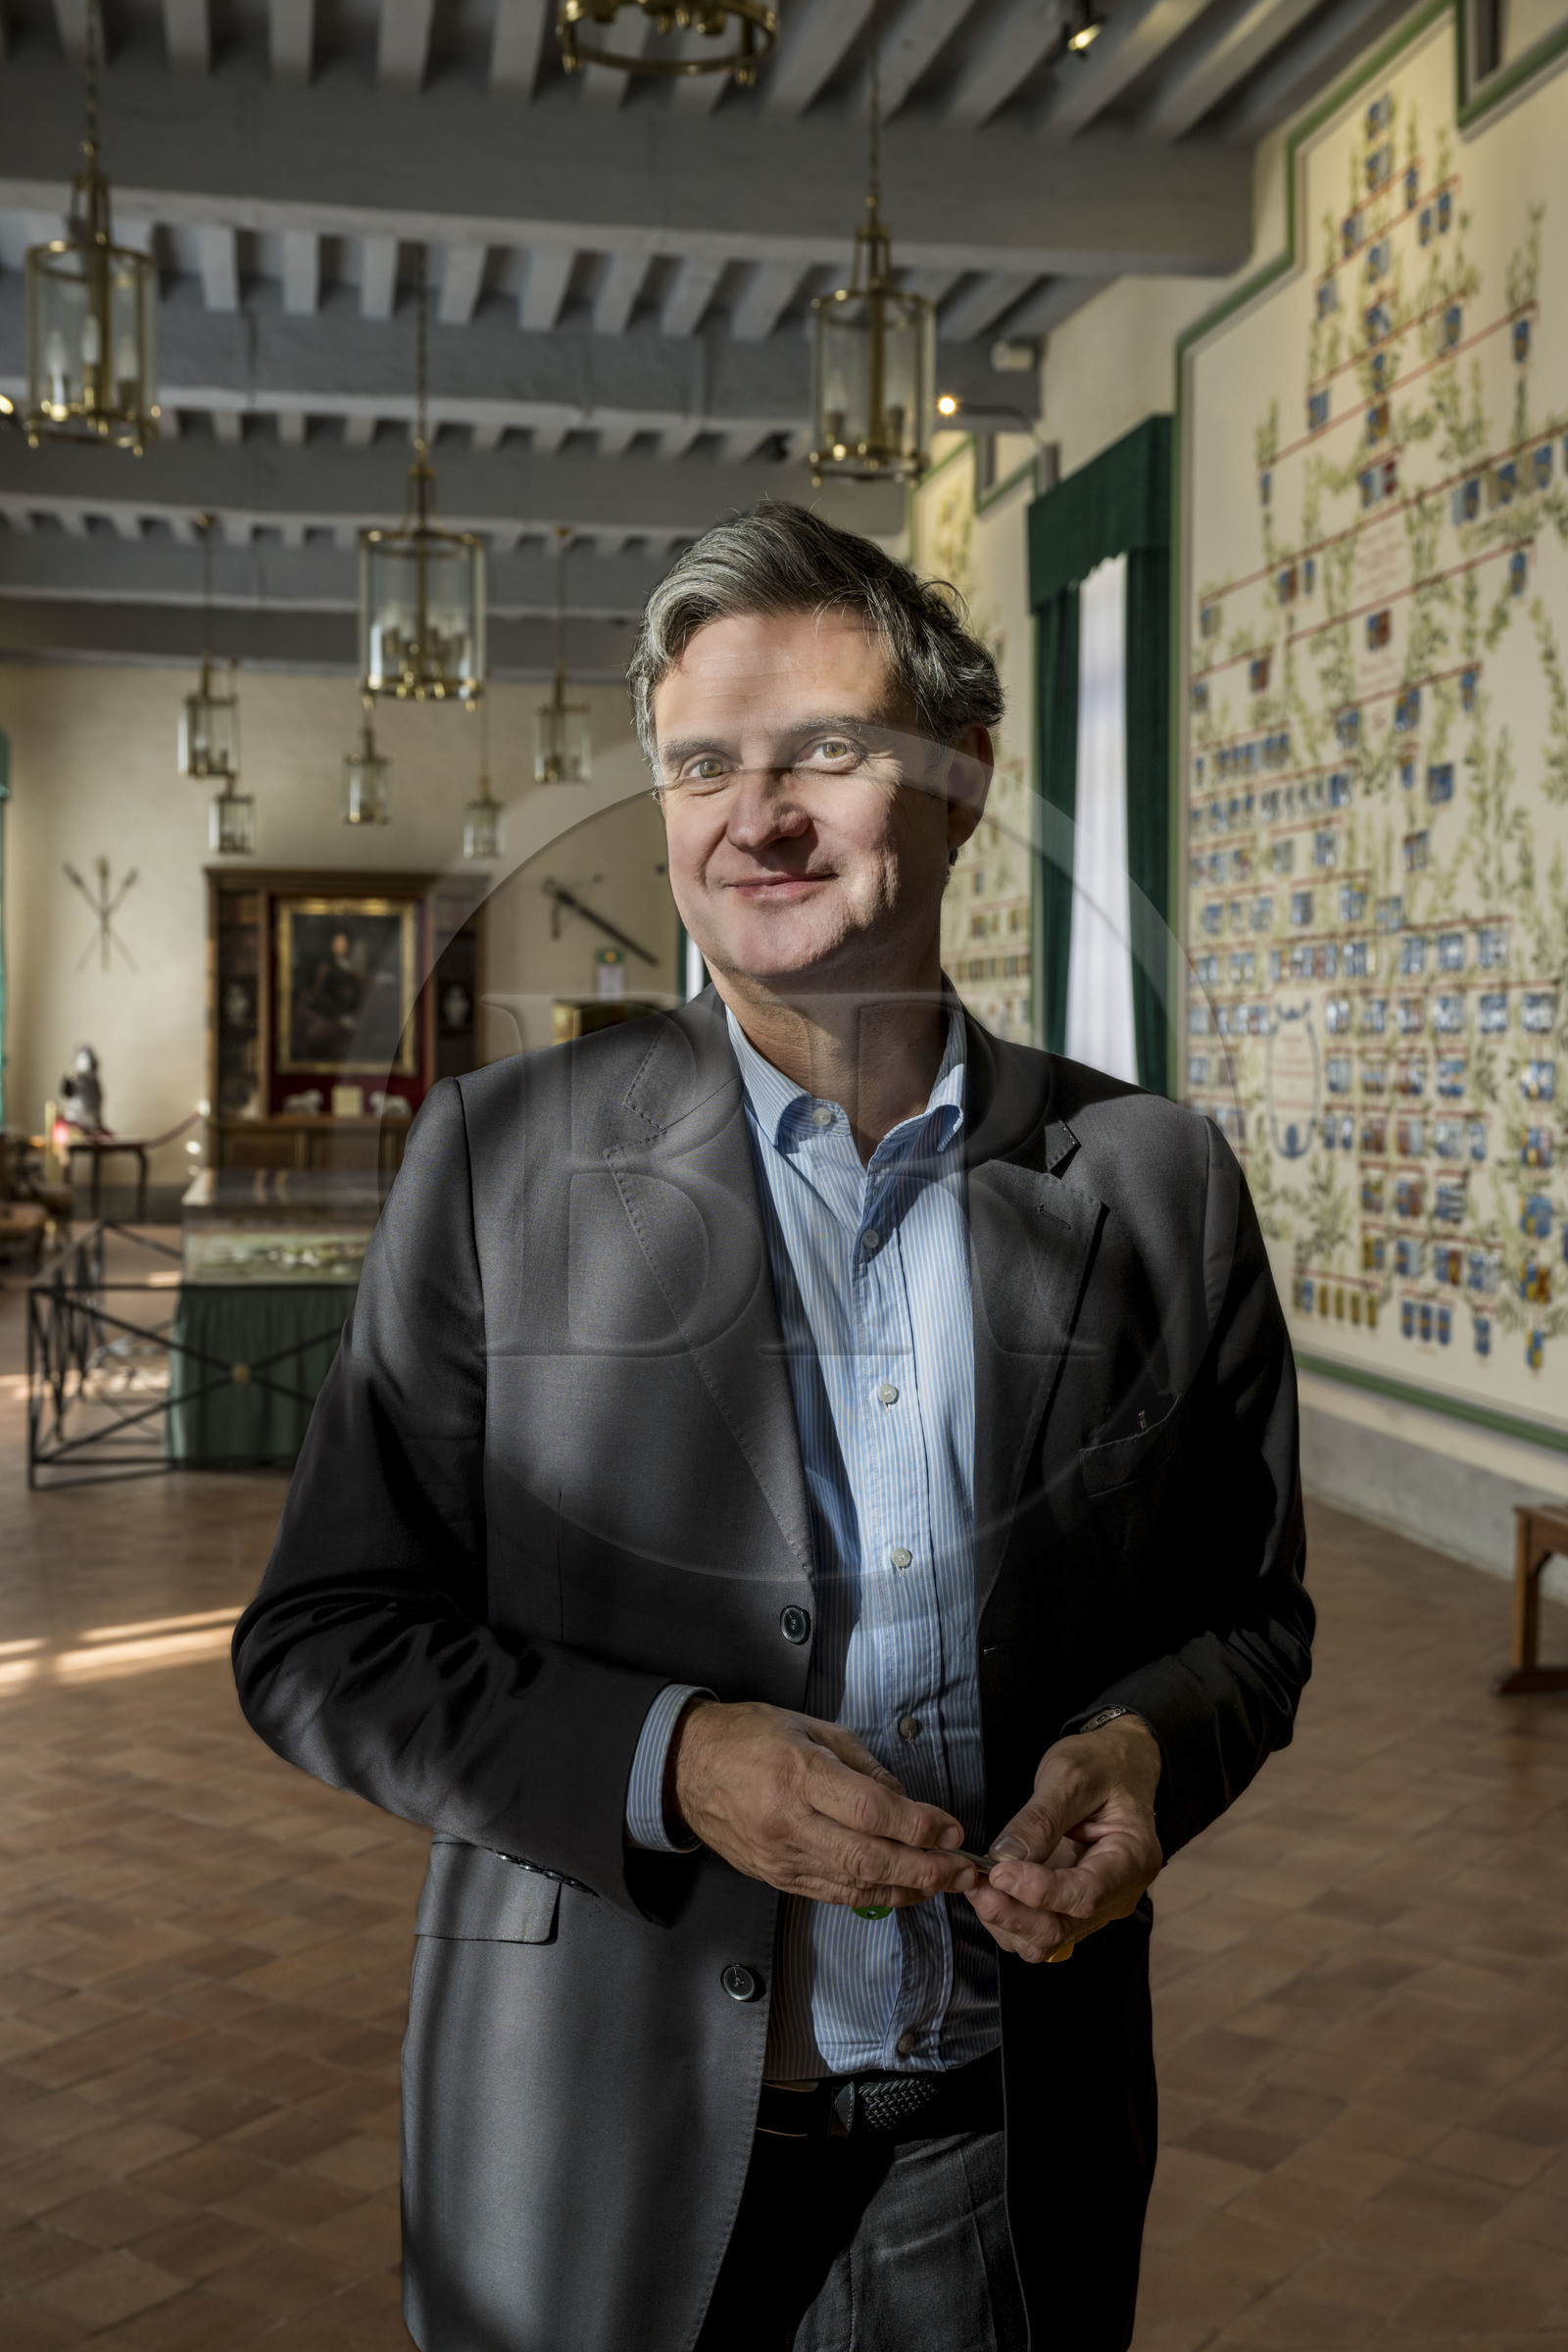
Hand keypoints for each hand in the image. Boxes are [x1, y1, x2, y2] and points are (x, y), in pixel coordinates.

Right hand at [670, 1698, 977, 1908]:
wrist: (686, 1768)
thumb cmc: (748, 1738)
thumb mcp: (810, 1727)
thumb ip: (861, 1765)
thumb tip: (903, 1799)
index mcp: (799, 1774)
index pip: (872, 1810)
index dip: (919, 1825)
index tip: (951, 1830)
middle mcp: (790, 1821)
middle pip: (870, 1856)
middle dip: (926, 1868)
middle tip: (964, 1871)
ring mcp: (781, 1856)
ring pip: (855, 1883)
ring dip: (907, 1888)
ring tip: (945, 1885)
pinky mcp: (776, 1877)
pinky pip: (833, 1893)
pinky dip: (873, 1895)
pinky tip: (902, 1891)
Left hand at [968, 1717, 1162, 1964]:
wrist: (1117, 1766)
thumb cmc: (1101, 1765)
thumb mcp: (1071, 1775)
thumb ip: (1041, 1818)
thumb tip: (1005, 1858)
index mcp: (1132, 1859)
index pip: (1086, 1895)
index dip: (1039, 1892)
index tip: (998, 1872)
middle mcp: (1118, 1894)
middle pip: (1063, 1928)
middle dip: (1014, 1914)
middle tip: (976, 1885)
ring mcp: (1095, 1905)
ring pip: (1046, 1939)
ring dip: (1006, 1921)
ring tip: (977, 1885)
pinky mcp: (1070, 1905)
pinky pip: (1038, 1930)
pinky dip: (1009, 1919)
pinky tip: (990, 1890)